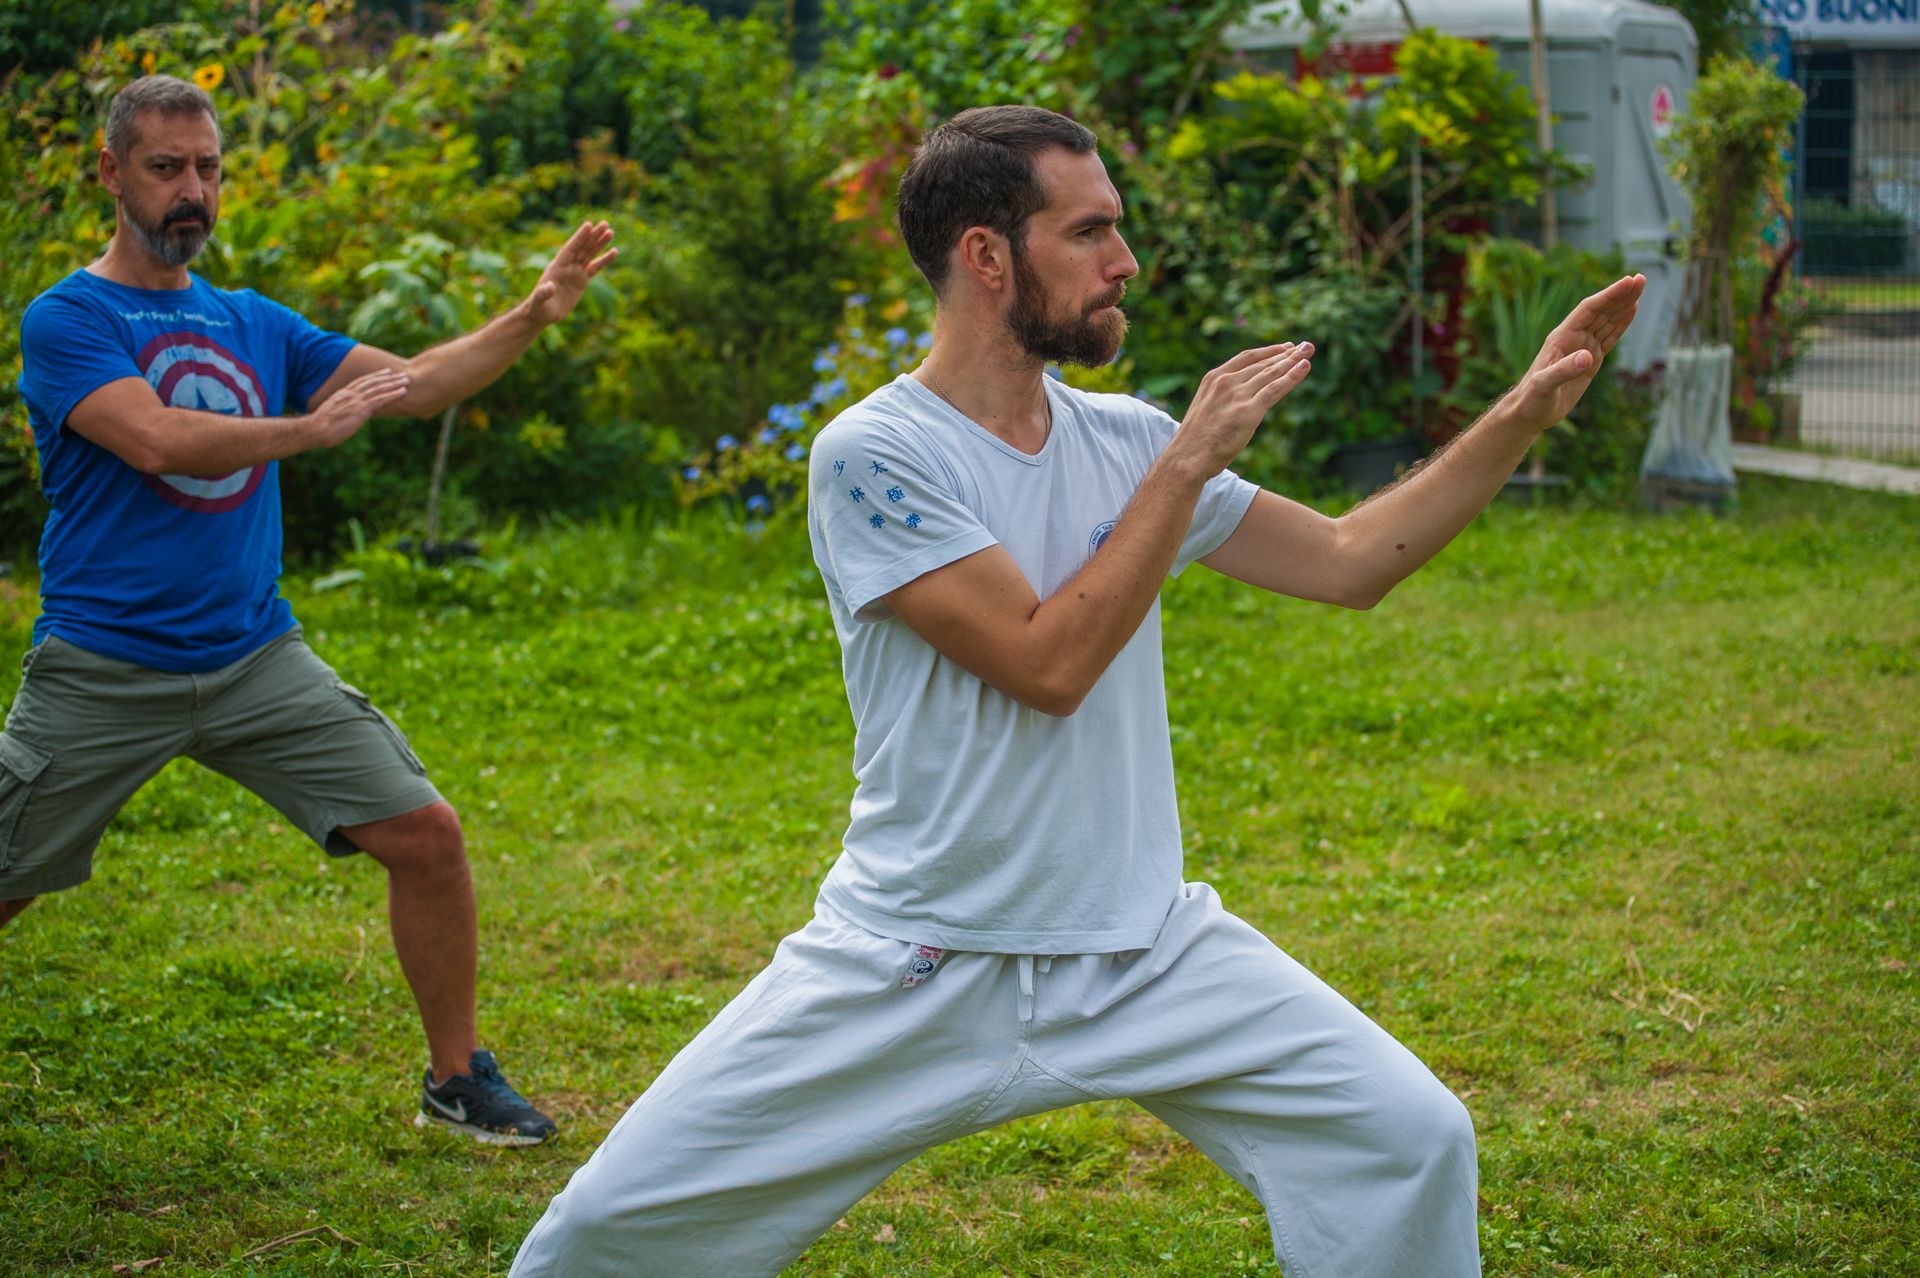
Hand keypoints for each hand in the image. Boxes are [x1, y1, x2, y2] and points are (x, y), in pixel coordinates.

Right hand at [306, 368, 410, 447]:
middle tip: (401, 374)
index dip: (375, 376)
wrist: (314, 429)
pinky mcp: (361, 409)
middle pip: (373, 382)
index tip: (386, 372)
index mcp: (343, 394)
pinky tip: (403, 392)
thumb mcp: (331, 415)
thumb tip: (345, 416)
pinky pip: (381, 399)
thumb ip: (341, 412)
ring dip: (394, 384)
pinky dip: (393, 394)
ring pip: (379, 388)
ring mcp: (356, 400)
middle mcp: (350, 394)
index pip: (361, 381)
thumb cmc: (319, 427)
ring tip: (407, 381)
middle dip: (389, 378)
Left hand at [524, 220, 617, 327]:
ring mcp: (575, 271)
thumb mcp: (539, 301)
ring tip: (610, 232)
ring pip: (589, 254)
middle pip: (582, 248)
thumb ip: (543, 293)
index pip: (570, 249)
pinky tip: (614, 251)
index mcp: (557, 267)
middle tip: (605, 224)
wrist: (543, 313)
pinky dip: (604, 260)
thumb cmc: (538, 307)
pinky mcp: (582, 280)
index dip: (579, 237)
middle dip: (593, 236)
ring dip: (599, 243)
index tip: (588, 225)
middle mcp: (567, 266)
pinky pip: (595, 267)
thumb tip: (550, 286)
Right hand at [1168, 342, 1312, 476]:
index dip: (1268, 351)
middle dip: (1287, 353)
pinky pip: (1275, 389)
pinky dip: (1292, 376)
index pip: (1247, 358)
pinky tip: (1305, 367)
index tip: (1285, 348)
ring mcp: (1237, 395)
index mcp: (1213, 378)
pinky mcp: (1248, 411)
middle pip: (1263, 363)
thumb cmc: (1195, 441)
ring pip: (1271, 373)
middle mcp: (1226, 382)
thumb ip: (1222, 400)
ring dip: (1293, 361)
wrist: (1187, 458)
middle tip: (1306, 346)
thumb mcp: (1206, 410)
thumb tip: (1238, 404)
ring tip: (1309, 351)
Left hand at [1505, 274, 1645, 433]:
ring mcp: (1582, 348)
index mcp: (1561, 338)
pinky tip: (1631, 310)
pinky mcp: (1590, 361)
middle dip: (1621, 295)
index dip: (1608, 296)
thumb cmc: (1531, 399)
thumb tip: (1587, 357)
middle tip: (1641, 279)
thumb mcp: (1544, 386)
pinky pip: (1609, 337)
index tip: (1628, 282)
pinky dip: (1621, 324)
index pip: (1589, 310)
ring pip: (1606, 321)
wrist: (1529, 413)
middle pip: (1600, 311)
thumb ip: (1563, 371)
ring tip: (1640, 287)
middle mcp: (1573, 338)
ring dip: (1623, 305)